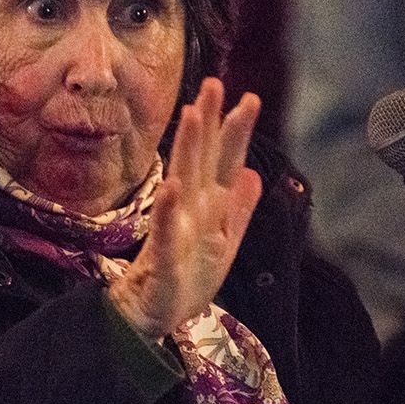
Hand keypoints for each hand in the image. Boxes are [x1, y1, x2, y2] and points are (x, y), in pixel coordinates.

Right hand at [109, 78, 262, 339]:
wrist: (151, 320)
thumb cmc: (185, 281)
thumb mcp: (223, 245)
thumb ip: (238, 210)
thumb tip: (253, 172)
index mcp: (209, 209)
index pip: (224, 163)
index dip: (235, 131)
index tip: (247, 96)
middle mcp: (191, 212)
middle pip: (202, 159)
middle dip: (208, 122)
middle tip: (214, 83)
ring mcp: (176, 232)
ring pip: (184, 182)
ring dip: (188, 149)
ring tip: (192, 114)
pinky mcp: (163, 260)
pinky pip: (166, 232)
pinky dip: (169, 210)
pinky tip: (173, 187)